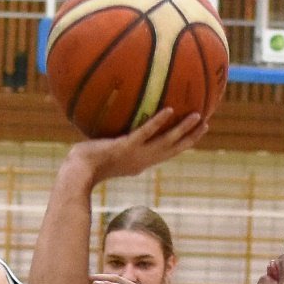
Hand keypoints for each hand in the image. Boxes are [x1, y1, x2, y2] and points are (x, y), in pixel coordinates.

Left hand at [64, 108, 207, 186]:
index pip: (167, 153)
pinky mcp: (125, 147)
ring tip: (197, 115)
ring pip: (165, 141)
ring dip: (182, 129)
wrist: (78, 173)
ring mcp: (135, 154)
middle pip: (173, 148)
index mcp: (141, 162)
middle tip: (206, 124)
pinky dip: (157, 123)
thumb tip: (119, 131)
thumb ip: (118, 144)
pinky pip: (145, 133)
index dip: (183, 144)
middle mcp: (142, 160)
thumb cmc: (87, 163)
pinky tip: (169, 110)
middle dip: (190, 137)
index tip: (196, 134)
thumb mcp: (109, 153)